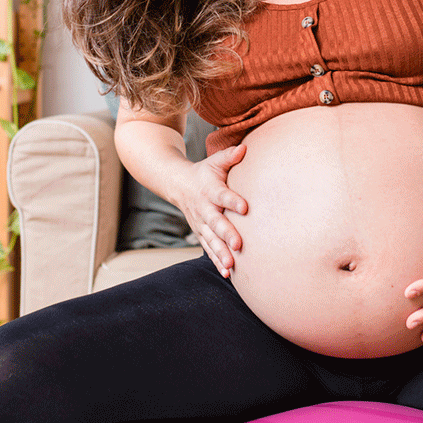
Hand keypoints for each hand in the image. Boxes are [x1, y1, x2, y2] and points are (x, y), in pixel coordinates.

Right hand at [176, 144, 248, 277]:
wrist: (177, 185)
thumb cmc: (204, 173)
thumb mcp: (214, 161)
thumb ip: (229, 156)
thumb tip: (244, 148)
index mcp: (210, 190)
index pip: (222, 195)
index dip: (232, 201)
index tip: (245, 207)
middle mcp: (204, 209)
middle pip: (216, 223)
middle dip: (227, 234)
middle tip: (238, 244)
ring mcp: (201, 224)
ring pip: (211, 241)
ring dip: (221, 254)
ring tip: (232, 265)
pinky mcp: (201, 234)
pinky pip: (209, 249)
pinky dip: (217, 262)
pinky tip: (228, 274)